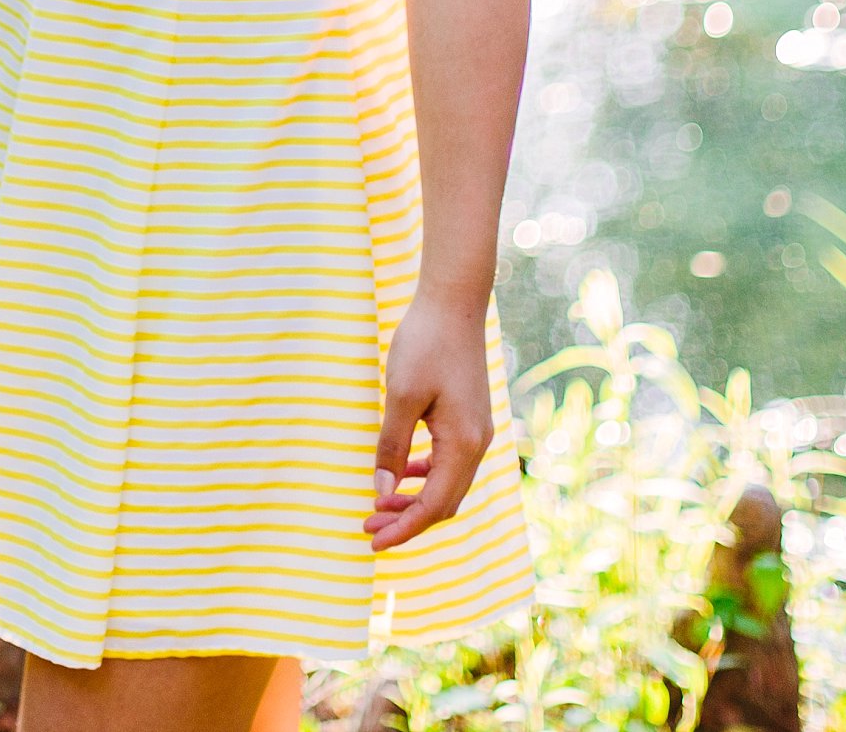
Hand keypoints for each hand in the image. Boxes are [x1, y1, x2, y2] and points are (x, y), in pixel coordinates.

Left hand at [368, 291, 491, 550]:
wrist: (454, 303)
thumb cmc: (425, 344)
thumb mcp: (400, 396)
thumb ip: (391, 446)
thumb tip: (381, 491)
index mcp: (465, 444)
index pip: (435, 505)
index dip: (404, 528)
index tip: (373, 542)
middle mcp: (478, 443)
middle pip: (444, 501)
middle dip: (407, 518)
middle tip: (367, 525)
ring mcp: (477, 431)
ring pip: (446, 483)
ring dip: (414, 498)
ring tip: (378, 505)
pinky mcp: (469, 419)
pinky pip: (448, 462)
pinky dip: (424, 475)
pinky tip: (400, 473)